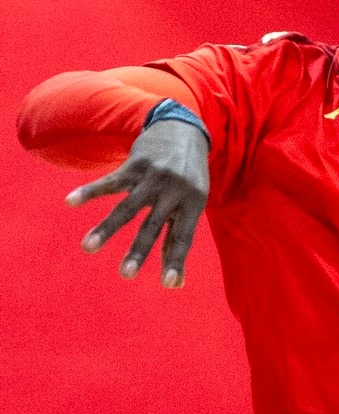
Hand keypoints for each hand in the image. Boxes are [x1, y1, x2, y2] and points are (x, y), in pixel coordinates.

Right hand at [65, 121, 209, 285]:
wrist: (184, 130)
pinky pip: (110, 181)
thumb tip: (175, 283)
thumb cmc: (188, 176)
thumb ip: (178, 238)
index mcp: (193, 203)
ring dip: (106, 228)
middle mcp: (174, 190)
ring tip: (87, 247)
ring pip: (127, 207)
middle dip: (138, 250)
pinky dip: (89, 191)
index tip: (168, 284)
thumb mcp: (193, 203)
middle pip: (153, 225)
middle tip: (125, 274)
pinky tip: (70, 201)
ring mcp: (154, 176)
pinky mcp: (135, 164)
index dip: (176, 260)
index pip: (183, 237)